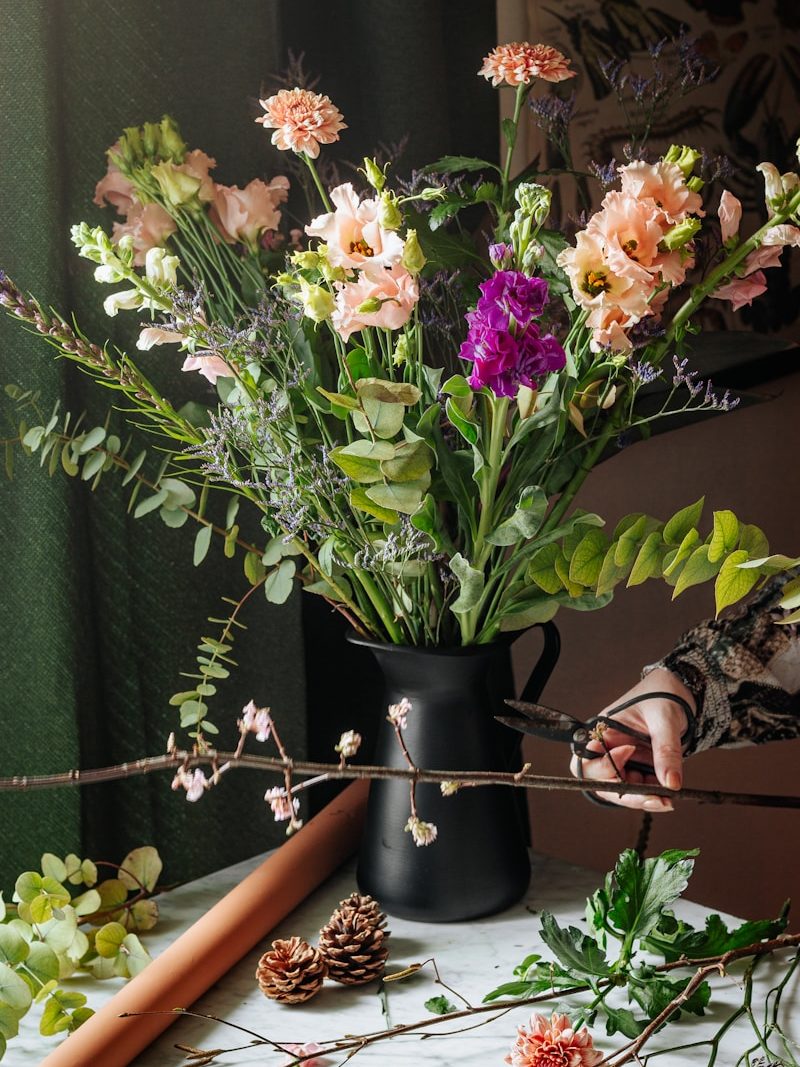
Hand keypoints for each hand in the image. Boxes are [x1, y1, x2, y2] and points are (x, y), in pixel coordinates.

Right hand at [569, 668, 694, 812]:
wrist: (682, 692)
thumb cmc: (664, 695)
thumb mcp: (664, 720)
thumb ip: (666, 752)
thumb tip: (671, 783)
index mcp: (604, 732)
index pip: (587, 761)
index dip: (603, 767)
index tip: (630, 753)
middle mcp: (610, 749)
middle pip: (602, 782)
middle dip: (626, 794)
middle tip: (652, 798)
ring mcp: (625, 760)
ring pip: (622, 790)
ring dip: (642, 799)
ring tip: (665, 802)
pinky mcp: (640, 767)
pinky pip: (640, 789)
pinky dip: (652, 796)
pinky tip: (667, 798)